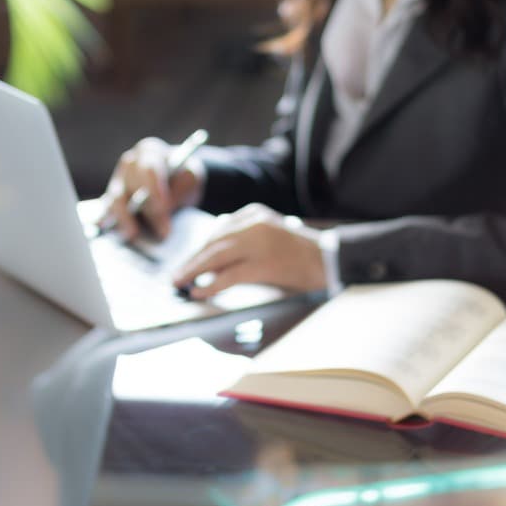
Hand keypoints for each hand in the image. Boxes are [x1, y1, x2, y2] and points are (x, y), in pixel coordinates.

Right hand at [100, 137, 202, 239]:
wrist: (176, 181)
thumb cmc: (182, 177)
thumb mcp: (190, 179)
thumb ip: (178, 192)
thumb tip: (164, 217)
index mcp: (149, 151)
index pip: (149, 170)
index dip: (155, 190)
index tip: (164, 208)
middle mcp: (129, 164)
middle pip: (131, 186)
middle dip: (147, 210)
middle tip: (162, 232)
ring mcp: (118, 182)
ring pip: (115, 199)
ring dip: (124, 218)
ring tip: (133, 235)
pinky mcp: (112, 201)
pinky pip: (108, 212)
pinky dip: (110, 223)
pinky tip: (118, 235)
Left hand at [172, 203, 326, 298]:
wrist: (330, 261)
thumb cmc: (300, 253)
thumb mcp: (269, 233)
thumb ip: (244, 234)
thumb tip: (214, 244)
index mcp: (254, 213)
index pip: (218, 231)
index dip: (200, 249)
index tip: (186, 262)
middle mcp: (254, 223)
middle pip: (213, 242)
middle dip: (192, 260)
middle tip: (176, 275)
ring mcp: (259, 242)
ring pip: (216, 256)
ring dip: (194, 271)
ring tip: (180, 283)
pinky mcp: (263, 263)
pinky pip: (229, 275)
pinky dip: (211, 285)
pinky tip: (199, 292)